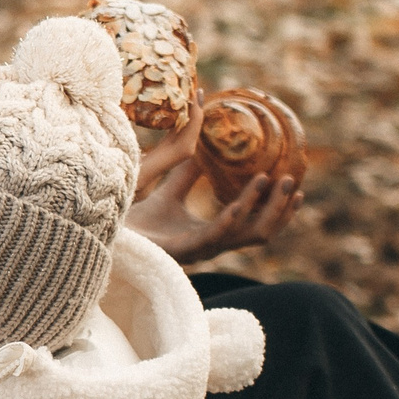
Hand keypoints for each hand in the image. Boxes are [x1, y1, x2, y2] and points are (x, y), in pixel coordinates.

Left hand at [127, 156, 301, 263]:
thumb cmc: (134, 220)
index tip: (291, 181)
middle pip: (261, 231)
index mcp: (210, 233)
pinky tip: (239, 203)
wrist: (104, 232)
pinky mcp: (180, 252)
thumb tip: (204, 146)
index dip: (276, 206)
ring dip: (265, 210)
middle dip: (281, 208)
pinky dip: (229, 219)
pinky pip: (213, 237)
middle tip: (293, 180)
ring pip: (246, 235)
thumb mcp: (166, 190)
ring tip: (274, 181)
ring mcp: (198, 250)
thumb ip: (187, 173)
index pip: (255, 223)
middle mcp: (210, 244)